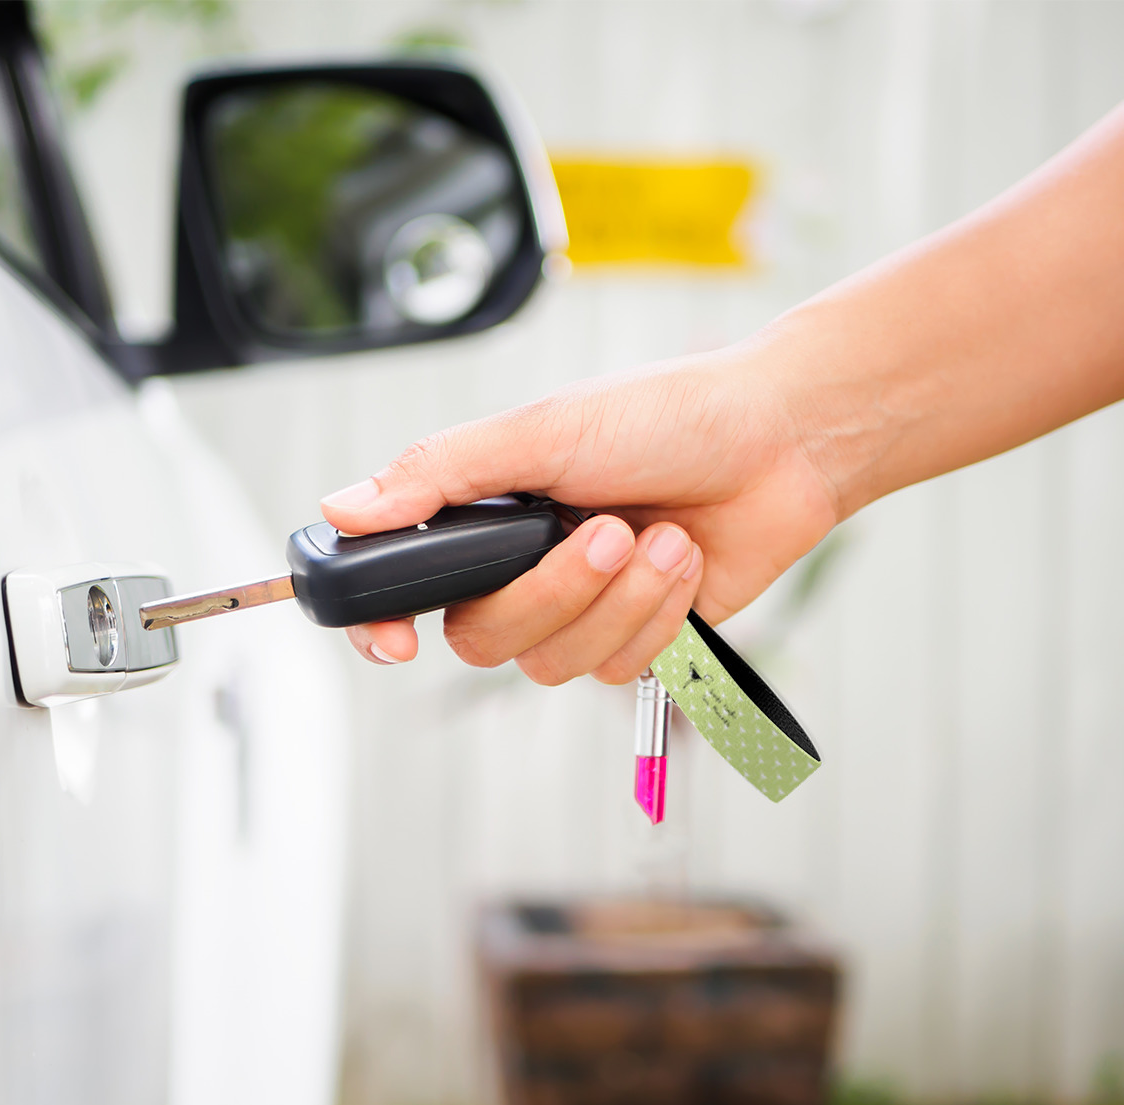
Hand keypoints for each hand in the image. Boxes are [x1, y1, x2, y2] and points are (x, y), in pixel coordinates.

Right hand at [319, 334, 840, 683]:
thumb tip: (342, 508)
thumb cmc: (668, 415)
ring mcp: (582, 607)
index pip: (404, 586)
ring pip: (553, 663)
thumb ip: (440, 474)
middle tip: (608, 530)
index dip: (381, 623)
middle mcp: (525, 566)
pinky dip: (657, 616)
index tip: (395, 640)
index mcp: (489, 513)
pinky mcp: (639, 638)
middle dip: (552, 592)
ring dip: (618, 602)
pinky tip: (684, 559)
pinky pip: (619, 670)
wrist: (780, 441)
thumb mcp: (544, 429)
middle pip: (483, 637)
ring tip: (660, 537)